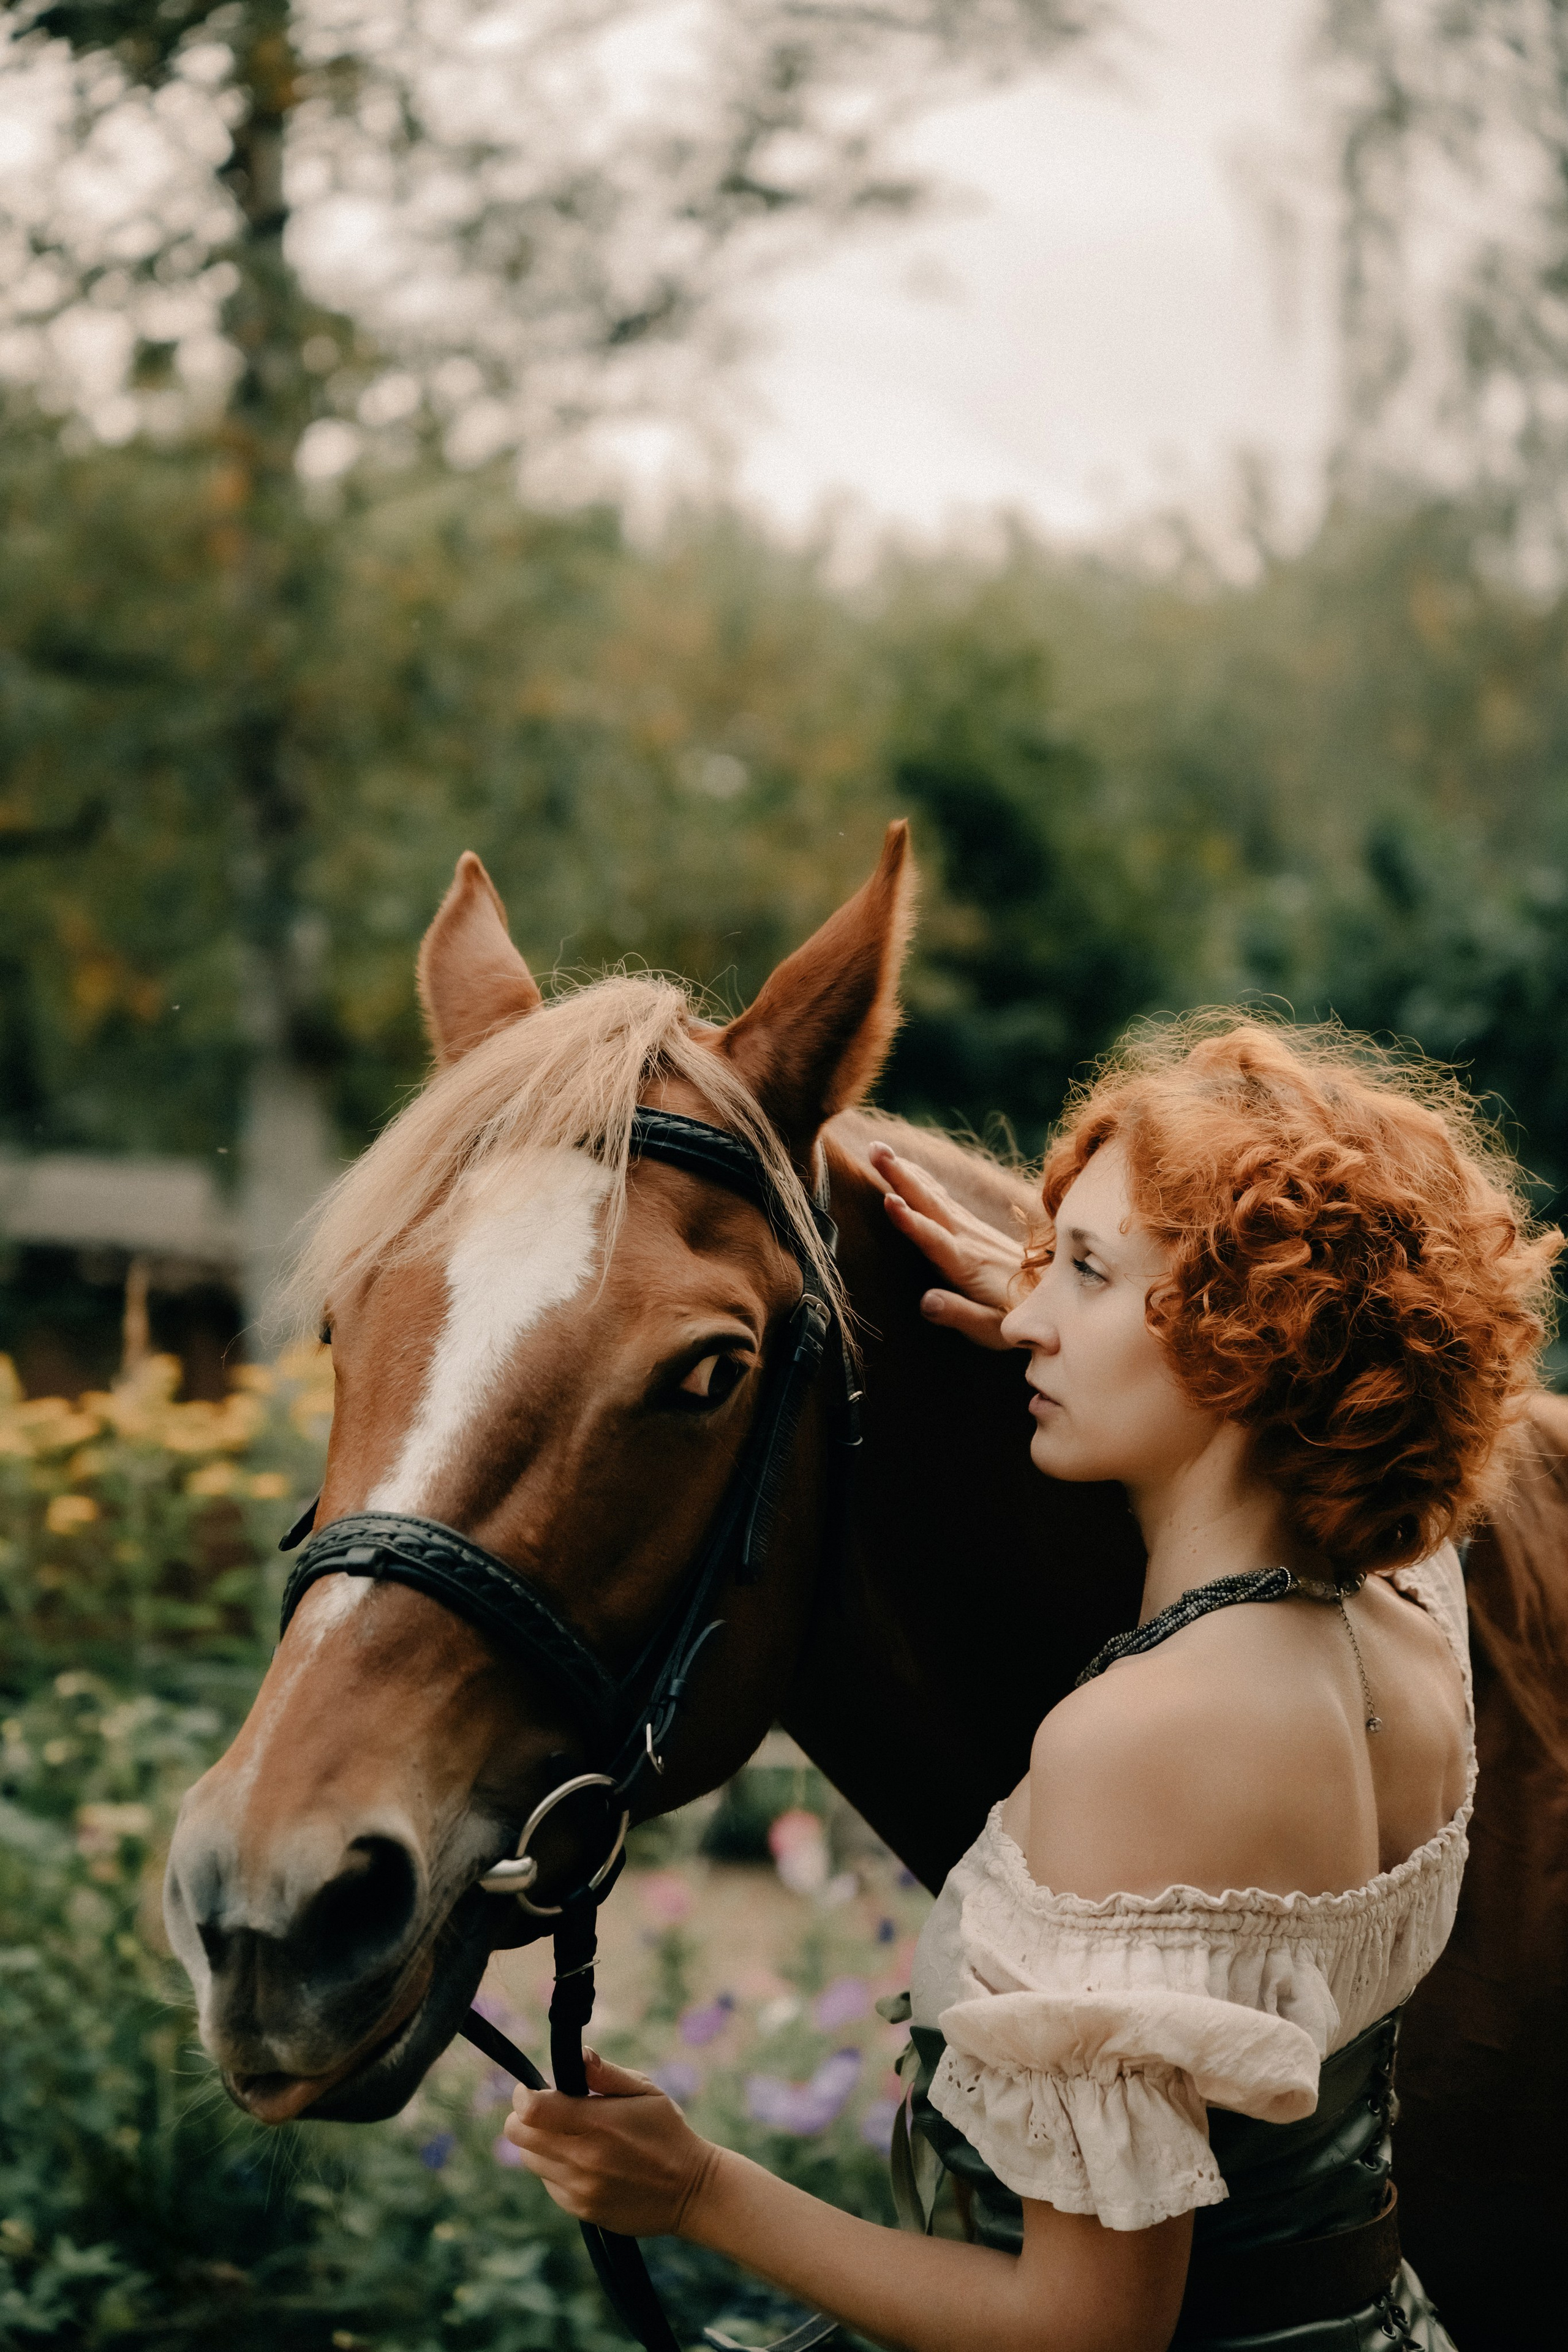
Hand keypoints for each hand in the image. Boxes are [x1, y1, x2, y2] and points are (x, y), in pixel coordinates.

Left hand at [503, 2049, 720, 2236]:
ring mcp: (579, 2189)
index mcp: (597, 2123)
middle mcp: (582, 2159)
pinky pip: (549, 2184)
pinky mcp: (581, 2210)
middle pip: (519, 2136)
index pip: (532, 2110)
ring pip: (530, 2160)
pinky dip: (556, 2169)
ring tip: (569, 2137)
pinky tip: (583, 2162)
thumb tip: (579, 2056)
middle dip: (525, 2118)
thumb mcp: (646, 2091)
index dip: (524, 2096)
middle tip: (547, 2112)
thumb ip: (607, 2073)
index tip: (532, 2090)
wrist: (690, 2190)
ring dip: (540, 2144)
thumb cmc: (667, 2133)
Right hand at [867, 1143, 1028, 1351]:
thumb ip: (959, 1313)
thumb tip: (925, 1302)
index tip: (889, 1200)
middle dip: (900, 1177)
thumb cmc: (1017, 1317)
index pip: (935, 1240)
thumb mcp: (990, 1327)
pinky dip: (922, 1181)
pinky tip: (909, 1169)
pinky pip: (943, 1199)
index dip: (911, 1222)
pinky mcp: (975, 1229)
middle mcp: (968, 1240)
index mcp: (967, 1265)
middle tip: (874, 1150)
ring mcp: (972, 1231)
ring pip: (934, 1196)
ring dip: (906, 1172)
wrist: (1054, 1297)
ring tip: (879, 1150)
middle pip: (930, 1204)